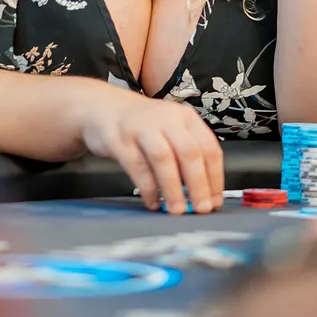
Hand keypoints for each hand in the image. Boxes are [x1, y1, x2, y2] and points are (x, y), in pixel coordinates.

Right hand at [64, 80, 224, 212]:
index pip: (209, 148)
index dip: (215, 177)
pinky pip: (137, 167)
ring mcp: (141, 127)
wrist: (102, 108)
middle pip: (189, 152)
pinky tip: (153, 201)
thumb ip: (187, 154)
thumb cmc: (142, 125)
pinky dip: (148, 188)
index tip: (215, 200)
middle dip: (198, 185)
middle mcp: (166, 119)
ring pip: (164, 159)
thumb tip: (205, 192)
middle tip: (202, 208)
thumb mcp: (170, 129)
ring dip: (173, 188)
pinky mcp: (119, 139)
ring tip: (177, 209)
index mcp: (185, 118)